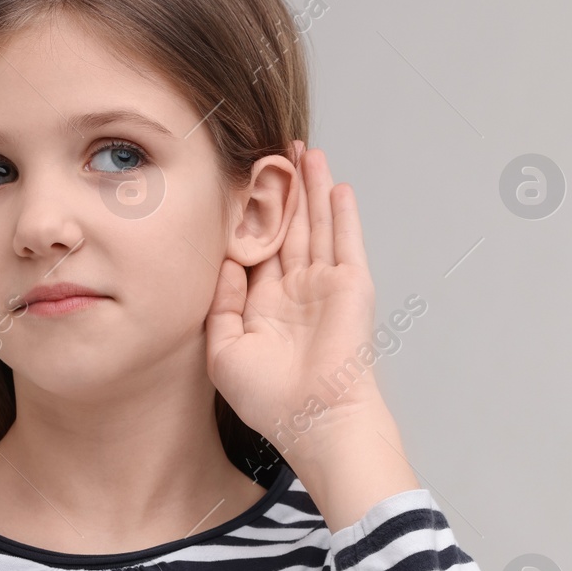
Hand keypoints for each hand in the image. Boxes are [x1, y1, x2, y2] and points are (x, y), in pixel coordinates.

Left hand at [205, 141, 385, 458]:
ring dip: (311, 188)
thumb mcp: (223, 351)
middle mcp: (296, 292)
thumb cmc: (269, 399)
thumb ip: (220, 304)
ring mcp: (326, 286)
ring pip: (316, 225)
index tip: (236, 183)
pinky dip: (341, 212)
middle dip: (283, 190)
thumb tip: (223, 261)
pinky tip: (335, 184)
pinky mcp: (352, 285)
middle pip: (288, 228)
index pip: (256, 251)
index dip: (248, 218)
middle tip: (273, 151)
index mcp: (265, 308)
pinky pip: (345, 240)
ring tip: (303, 151)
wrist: (315, 419)